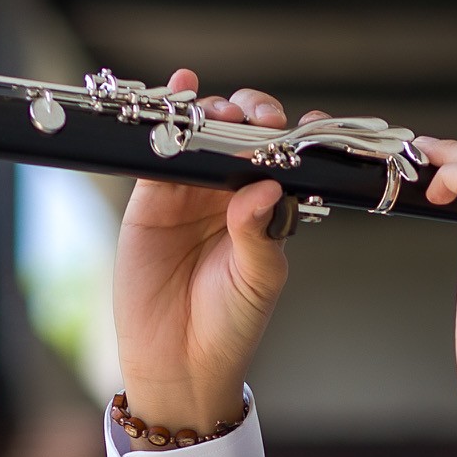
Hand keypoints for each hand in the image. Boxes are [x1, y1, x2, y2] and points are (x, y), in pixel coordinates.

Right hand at [112, 73, 293, 431]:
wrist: (177, 362)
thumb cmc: (229, 325)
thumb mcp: (258, 280)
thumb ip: (261, 233)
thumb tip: (265, 188)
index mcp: (265, 209)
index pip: (283, 159)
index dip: (293, 137)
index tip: (307, 125)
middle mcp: (229, 194)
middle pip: (243, 134)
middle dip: (252, 115)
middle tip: (257, 121)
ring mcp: (189, 192)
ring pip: (203, 134)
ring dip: (212, 111)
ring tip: (220, 115)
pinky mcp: (150, 198)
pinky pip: (158, 150)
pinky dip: (166, 119)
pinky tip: (178, 94)